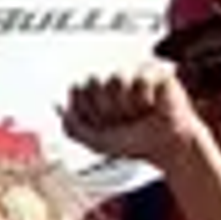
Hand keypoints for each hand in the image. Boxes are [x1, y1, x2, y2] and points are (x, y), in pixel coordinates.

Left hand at [60, 61, 208, 164]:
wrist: (164, 148)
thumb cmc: (133, 142)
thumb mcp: (95, 141)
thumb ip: (72, 127)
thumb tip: (56, 106)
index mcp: (96, 92)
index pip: (78, 89)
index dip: (90, 112)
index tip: (105, 124)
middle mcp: (112, 79)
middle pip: (93, 81)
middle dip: (106, 110)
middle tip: (122, 120)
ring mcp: (133, 72)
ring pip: (115, 80)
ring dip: (125, 106)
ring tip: (137, 113)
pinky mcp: (155, 71)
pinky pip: (140, 80)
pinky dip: (144, 99)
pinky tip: (152, 105)